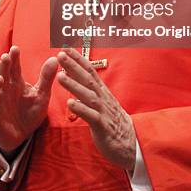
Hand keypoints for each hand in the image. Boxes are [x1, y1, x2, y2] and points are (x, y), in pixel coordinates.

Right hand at [0, 46, 57, 153]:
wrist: (22, 135)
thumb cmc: (31, 112)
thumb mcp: (42, 95)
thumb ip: (46, 78)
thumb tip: (55, 58)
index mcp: (16, 82)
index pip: (14, 67)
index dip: (14, 58)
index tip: (15, 49)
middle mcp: (4, 89)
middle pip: (1, 74)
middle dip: (3, 66)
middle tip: (6, 57)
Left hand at [57, 48, 135, 171]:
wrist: (130, 143)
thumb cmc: (113, 122)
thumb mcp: (103, 102)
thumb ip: (91, 90)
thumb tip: (77, 76)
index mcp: (101, 91)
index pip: (89, 70)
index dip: (78, 59)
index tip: (66, 48)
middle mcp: (102, 98)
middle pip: (87, 78)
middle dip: (73, 66)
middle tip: (60, 54)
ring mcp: (102, 111)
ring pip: (87, 95)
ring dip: (73, 85)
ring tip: (60, 76)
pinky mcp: (102, 126)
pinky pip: (90, 116)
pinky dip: (81, 109)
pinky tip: (70, 103)